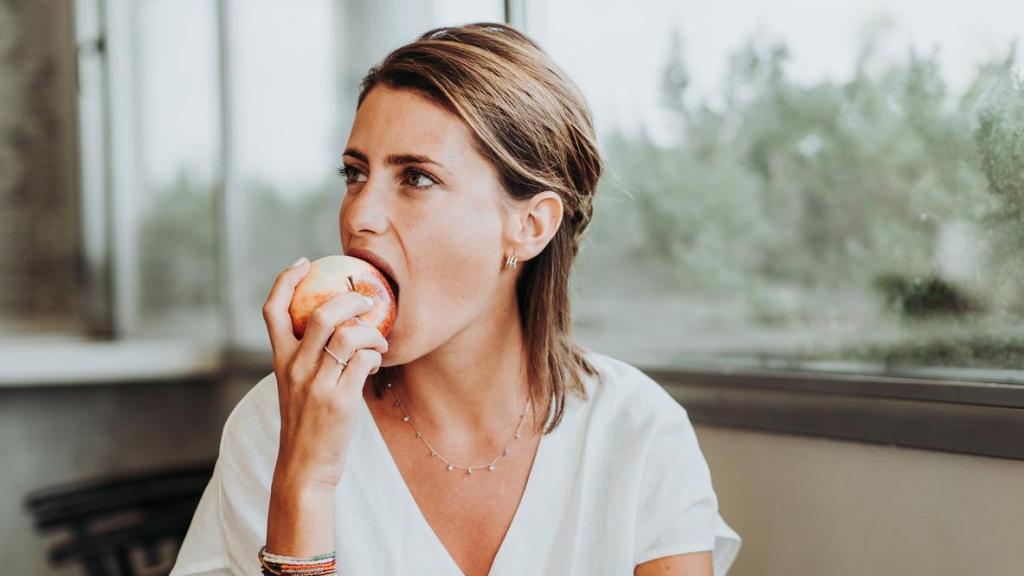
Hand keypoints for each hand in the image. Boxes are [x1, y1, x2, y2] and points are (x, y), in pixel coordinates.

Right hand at [262, 257, 388, 490]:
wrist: (304, 467)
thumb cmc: (306, 424)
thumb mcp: (294, 386)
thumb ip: (308, 358)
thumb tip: (340, 327)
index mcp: (280, 361)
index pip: (272, 310)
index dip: (286, 280)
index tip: (304, 263)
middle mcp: (295, 368)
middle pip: (321, 314)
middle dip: (349, 299)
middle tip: (367, 300)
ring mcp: (317, 383)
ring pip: (348, 335)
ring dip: (372, 331)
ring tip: (379, 338)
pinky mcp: (340, 400)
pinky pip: (365, 360)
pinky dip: (376, 355)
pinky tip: (376, 364)